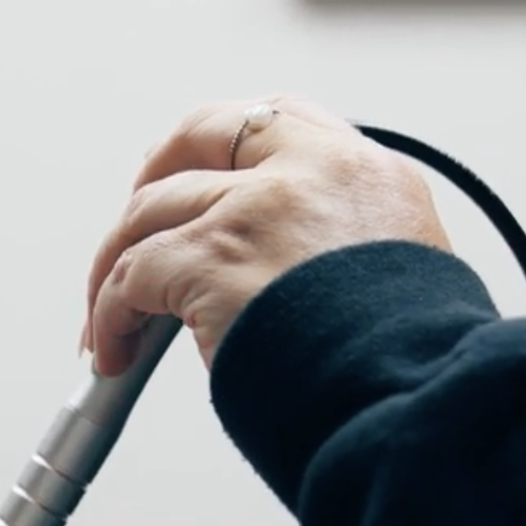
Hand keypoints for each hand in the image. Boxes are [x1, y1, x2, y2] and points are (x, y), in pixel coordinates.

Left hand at [82, 96, 451, 375]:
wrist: (416, 404)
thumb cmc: (411, 367)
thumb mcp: (408, 275)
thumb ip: (350, 247)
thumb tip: (291, 276)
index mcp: (367, 172)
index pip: (279, 120)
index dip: (221, 146)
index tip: (193, 174)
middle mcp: (311, 171)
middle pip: (201, 135)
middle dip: (153, 178)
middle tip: (131, 233)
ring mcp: (256, 208)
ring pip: (150, 212)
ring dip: (117, 266)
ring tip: (110, 322)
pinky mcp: (211, 258)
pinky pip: (131, 275)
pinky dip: (110, 314)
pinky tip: (114, 351)